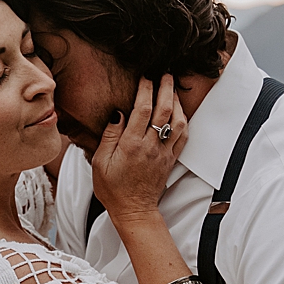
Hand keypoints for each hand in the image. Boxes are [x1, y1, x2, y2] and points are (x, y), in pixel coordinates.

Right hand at [91, 76, 188, 222]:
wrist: (134, 210)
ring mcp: (163, 153)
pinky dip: (183, 120)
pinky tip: (179, 112)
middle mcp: (150, 146)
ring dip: (177, 102)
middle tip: (166, 73)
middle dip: (166, 88)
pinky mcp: (171, 159)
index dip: (145, 89)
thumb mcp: (100, 162)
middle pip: (164, 110)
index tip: (145, 76)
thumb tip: (117, 113)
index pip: (142, 109)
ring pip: (177, 122)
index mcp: (131, 145)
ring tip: (173, 88)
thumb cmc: (112, 188)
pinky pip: (183, 136)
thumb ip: (109, 136)